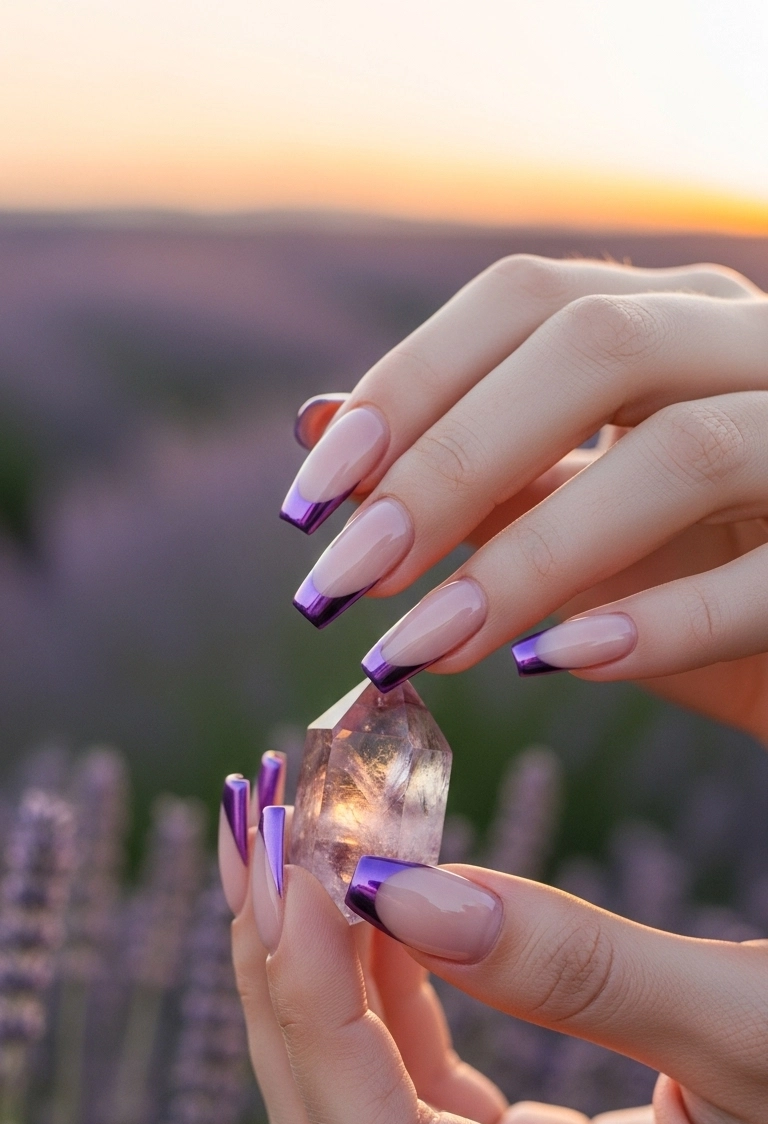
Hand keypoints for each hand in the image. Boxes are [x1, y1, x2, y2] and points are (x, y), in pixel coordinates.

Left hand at [230, 793, 767, 1123]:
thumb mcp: (751, 1022)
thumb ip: (579, 968)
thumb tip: (404, 893)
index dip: (311, 1001)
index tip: (292, 859)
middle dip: (283, 972)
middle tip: (262, 819)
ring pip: (357, 1102)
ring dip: (314, 969)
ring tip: (292, 836)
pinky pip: (410, 1081)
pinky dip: (373, 985)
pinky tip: (365, 898)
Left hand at [284, 257, 767, 741]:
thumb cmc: (711, 579)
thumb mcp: (584, 525)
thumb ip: (480, 474)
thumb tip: (320, 425)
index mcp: (682, 323)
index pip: (528, 300)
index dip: (407, 389)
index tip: (310, 504)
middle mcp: (756, 347)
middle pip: (594, 345)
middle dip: (449, 462)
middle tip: (344, 583)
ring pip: (682, 451)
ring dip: (530, 557)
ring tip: (421, 649)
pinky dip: (664, 619)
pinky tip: (557, 666)